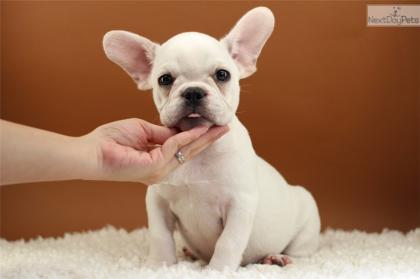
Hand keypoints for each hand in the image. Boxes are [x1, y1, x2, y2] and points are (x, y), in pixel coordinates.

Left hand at [81, 118, 228, 183]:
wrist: (91, 153)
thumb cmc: (111, 141)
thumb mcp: (141, 131)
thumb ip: (161, 133)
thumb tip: (178, 129)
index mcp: (157, 160)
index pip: (183, 148)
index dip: (197, 136)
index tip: (210, 125)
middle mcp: (162, 168)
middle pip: (190, 151)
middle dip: (207, 138)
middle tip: (224, 127)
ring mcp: (159, 170)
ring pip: (187, 151)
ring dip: (203, 138)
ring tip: (219, 127)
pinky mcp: (154, 168)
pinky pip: (175, 148)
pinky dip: (187, 137)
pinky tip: (199, 128)